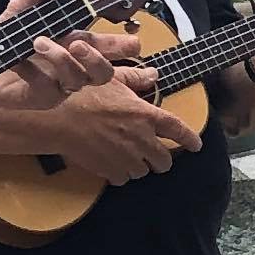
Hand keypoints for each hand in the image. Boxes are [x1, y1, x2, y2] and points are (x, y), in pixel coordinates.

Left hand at [6, 0, 130, 99]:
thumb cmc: (7, 40)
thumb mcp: (20, 9)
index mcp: (75, 44)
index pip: (108, 47)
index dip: (124, 47)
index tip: (134, 43)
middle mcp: (74, 66)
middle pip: (104, 72)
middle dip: (98, 58)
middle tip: (79, 43)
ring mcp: (61, 84)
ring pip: (78, 79)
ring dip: (61, 58)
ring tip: (38, 42)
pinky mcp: (44, 97)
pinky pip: (46, 86)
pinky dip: (31, 70)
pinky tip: (16, 62)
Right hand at [22, 75, 201, 183]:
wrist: (57, 117)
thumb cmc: (83, 93)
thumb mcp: (111, 78)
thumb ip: (136, 79)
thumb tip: (153, 75)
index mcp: (146, 115)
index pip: (179, 130)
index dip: (190, 139)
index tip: (196, 145)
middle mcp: (141, 139)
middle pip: (164, 160)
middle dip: (161, 160)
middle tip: (154, 156)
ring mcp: (127, 157)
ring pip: (143, 171)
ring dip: (138, 166)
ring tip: (126, 156)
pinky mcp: (110, 170)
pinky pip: (123, 179)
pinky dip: (120, 174)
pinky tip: (111, 164)